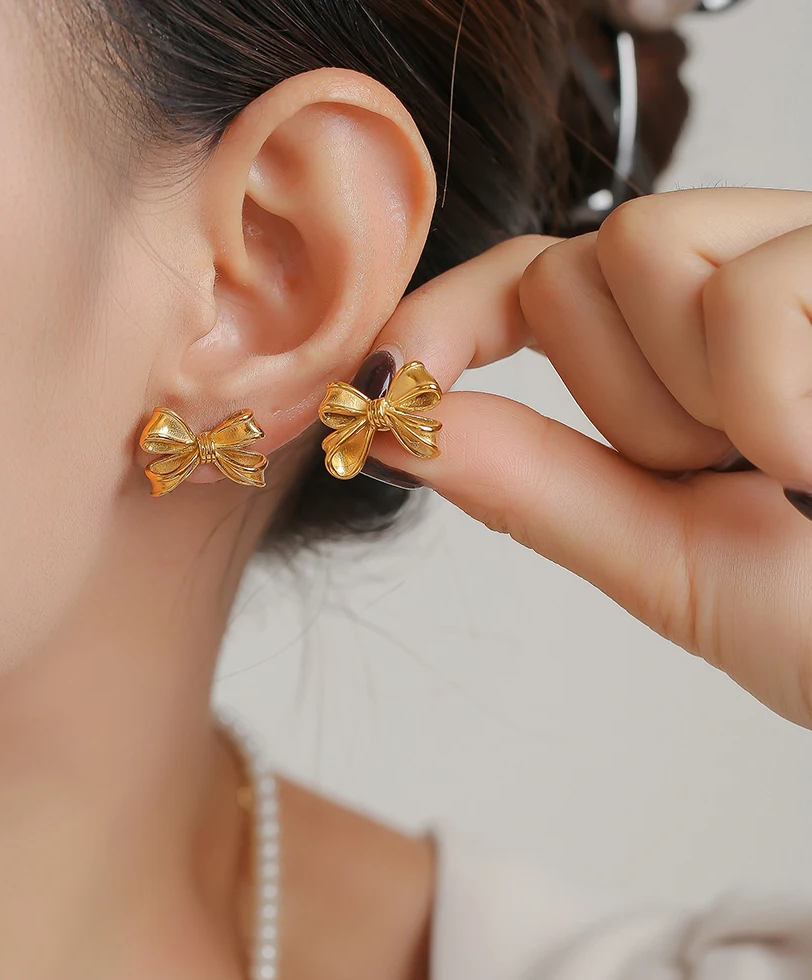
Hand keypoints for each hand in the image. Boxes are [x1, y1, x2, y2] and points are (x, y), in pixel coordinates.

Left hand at [367, 188, 811, 728]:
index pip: (533, 284)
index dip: (444, 318)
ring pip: (646, 249)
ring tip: (796, 462)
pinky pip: (753, 288)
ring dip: (693, 396)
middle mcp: (745, 280)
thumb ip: (527, 485)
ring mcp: (811, 254)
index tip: (381, 377)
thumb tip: (387, 426)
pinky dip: (772, 402)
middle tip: (727, 473)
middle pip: (574, 265)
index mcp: (685, 354)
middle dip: (621, 397)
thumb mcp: (665, 559)